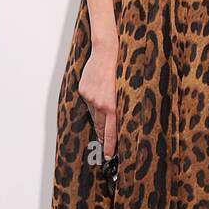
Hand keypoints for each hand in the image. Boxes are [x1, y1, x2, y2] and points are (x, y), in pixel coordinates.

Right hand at [78, 42, 118, 163]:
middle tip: (107, 152)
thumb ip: (120, 105)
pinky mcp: (84, 91)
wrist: (107, 51)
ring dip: (100, 122)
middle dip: (104, 139)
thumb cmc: (121, 68)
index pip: (111, 131)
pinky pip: (89, 103)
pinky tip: (98, 100)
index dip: (110, 145)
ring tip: (103, 133)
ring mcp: (90, 98)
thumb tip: (119, 119)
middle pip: (102, 127)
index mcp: (113, 105)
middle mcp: (101, 103)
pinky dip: (94, 105)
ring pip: (95, 115)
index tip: (109, 156)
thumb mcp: (125, 90)